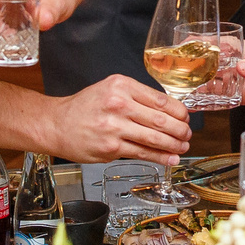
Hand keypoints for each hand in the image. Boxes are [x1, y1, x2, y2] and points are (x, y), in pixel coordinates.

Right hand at [43, 76, 190, 161]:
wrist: (57, 124)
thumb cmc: (85, 107)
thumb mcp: (110, 89)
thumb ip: (137, 97)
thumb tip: (169, 111)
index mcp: (121, 86)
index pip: (160, 100)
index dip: (179, 112)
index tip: (186, 118)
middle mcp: (118, 104)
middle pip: (161, 119)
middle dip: (180, 130)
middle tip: (187, 135)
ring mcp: (114, 127)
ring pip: (154, 138)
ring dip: (173, 145)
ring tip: (183, 147)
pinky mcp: (110, 148)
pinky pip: (142, 153)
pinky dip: (160, 158)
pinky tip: (170, 158)